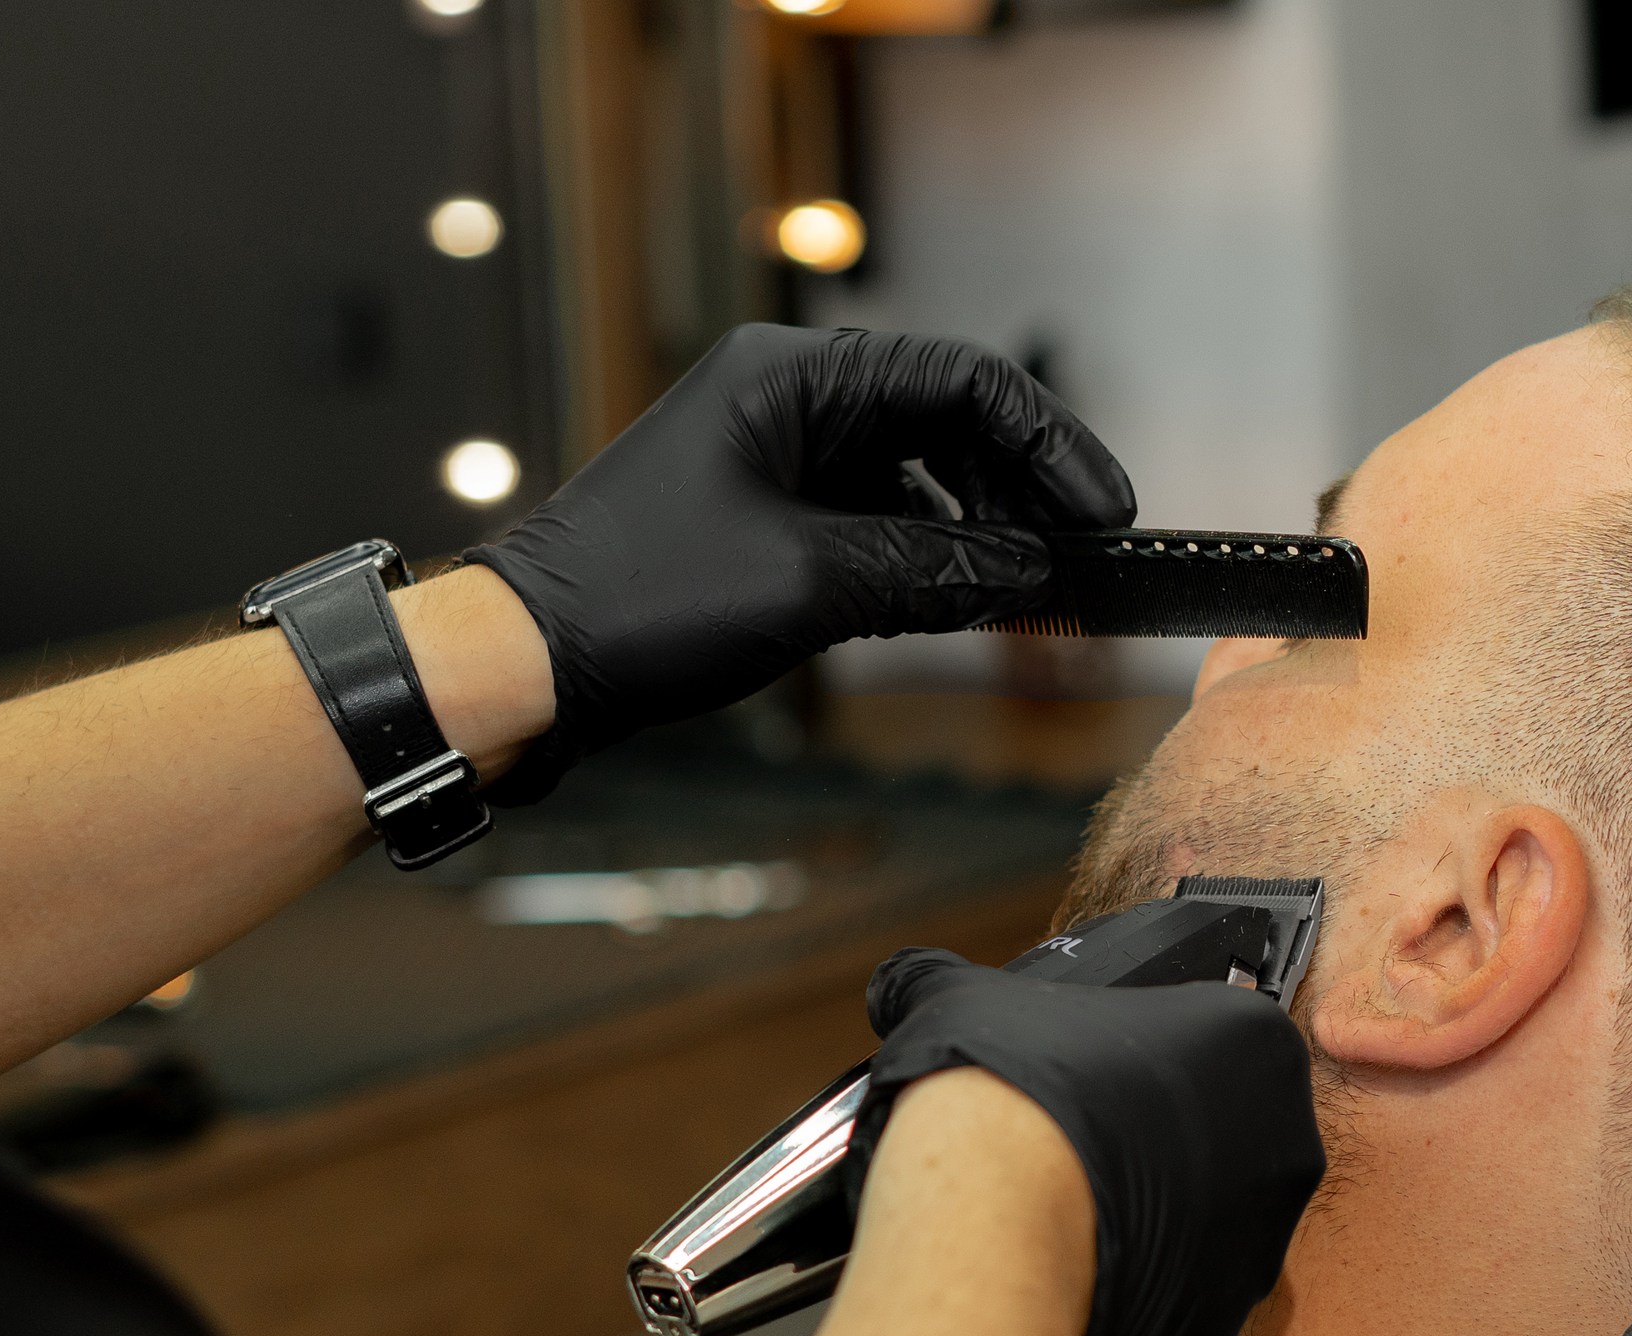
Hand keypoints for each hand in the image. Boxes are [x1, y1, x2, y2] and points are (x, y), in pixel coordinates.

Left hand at [463, 325, 1134, 796]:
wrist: (528, 665)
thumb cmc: (638, 601)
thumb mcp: (813, 584)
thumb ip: (937, 568)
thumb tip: (1032, 573)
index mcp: (792, 375)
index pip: (962, 379)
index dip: (1049, 444)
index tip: (1103, 512)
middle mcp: (786, 399)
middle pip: (946, 422)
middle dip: (1018, 491)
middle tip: (1074, 561)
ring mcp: (774, 457)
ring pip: (914, 475)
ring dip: (976, 528)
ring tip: (1022, 591)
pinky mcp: (764, 517)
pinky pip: (873, 519)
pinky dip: (925, 556)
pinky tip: (956, 601)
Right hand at [847, 949, 1326, 1335]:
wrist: (987, 1226)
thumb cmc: (1003, 1095)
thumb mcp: (963, 995)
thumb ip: (952, 982)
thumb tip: (915, 982)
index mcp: (1257, 1045)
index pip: (1212, 1042)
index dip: (1141, 1059)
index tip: (1092, 1077)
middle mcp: (1285, 1149)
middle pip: (1220, 1141)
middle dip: (1152, 1146)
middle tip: (1075, 1144)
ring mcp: (1259, 1250)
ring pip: (1200, 1231)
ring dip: (1144, 1223)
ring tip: (1060, 1212)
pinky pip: (1169, 1310)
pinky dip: (1124, 1296)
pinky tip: (1064, 1271)